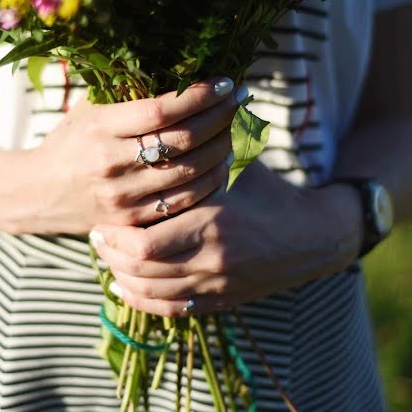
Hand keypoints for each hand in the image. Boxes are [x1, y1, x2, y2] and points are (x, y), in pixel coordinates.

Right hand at [1, 77, 248, 234]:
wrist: (38, 194)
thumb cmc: (71, 141)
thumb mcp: (90, 109)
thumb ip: (127, 94)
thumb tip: (181, 69)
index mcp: (100, 127)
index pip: (160, 110)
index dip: (199, 96)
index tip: (224, 83)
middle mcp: (111, 163)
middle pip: (182, 140)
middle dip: (220, 116)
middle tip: (240, 100)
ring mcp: (123, 196)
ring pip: (190, 173)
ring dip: (222, 147)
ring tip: (236, 127)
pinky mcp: (132, 220)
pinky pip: (184, 201)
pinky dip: (211, 180)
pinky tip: (222, 162)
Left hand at [90, 162, 362, 316]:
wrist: (313, 236)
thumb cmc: (271, 192)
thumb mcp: (241, 164)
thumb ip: (207, 142)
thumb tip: (173, 103)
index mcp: (213, 223)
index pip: (146, 242)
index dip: (117, 235)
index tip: (103, 218)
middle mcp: (212, 259)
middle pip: (143, 269)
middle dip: (112, 254)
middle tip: (97, 236)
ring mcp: (216, 284)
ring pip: (152, 293)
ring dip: (122, 277)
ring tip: (107, 257)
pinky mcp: (220, 300)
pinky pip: (171, 309)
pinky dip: (142, 301)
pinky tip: (125, 286)